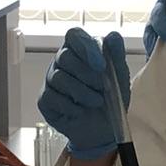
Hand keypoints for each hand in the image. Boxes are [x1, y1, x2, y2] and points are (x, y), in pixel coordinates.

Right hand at [38, 27, 129, 159]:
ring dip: (82, 92)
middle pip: (65, 56)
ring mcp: (51, 80)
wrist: (103, 130)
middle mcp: (62, 61)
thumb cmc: (110, 99)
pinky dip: (70, 106)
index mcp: (80, 51)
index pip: (74, 35)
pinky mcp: (45, 99)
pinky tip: (80, 111)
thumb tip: (113, 36)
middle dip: (87, 74)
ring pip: (59, 77)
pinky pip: (52, 97)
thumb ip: (117, 56)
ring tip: (97, 102)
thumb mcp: (120, 77)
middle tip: (103, 88)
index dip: (86, 47)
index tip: (101, 65)